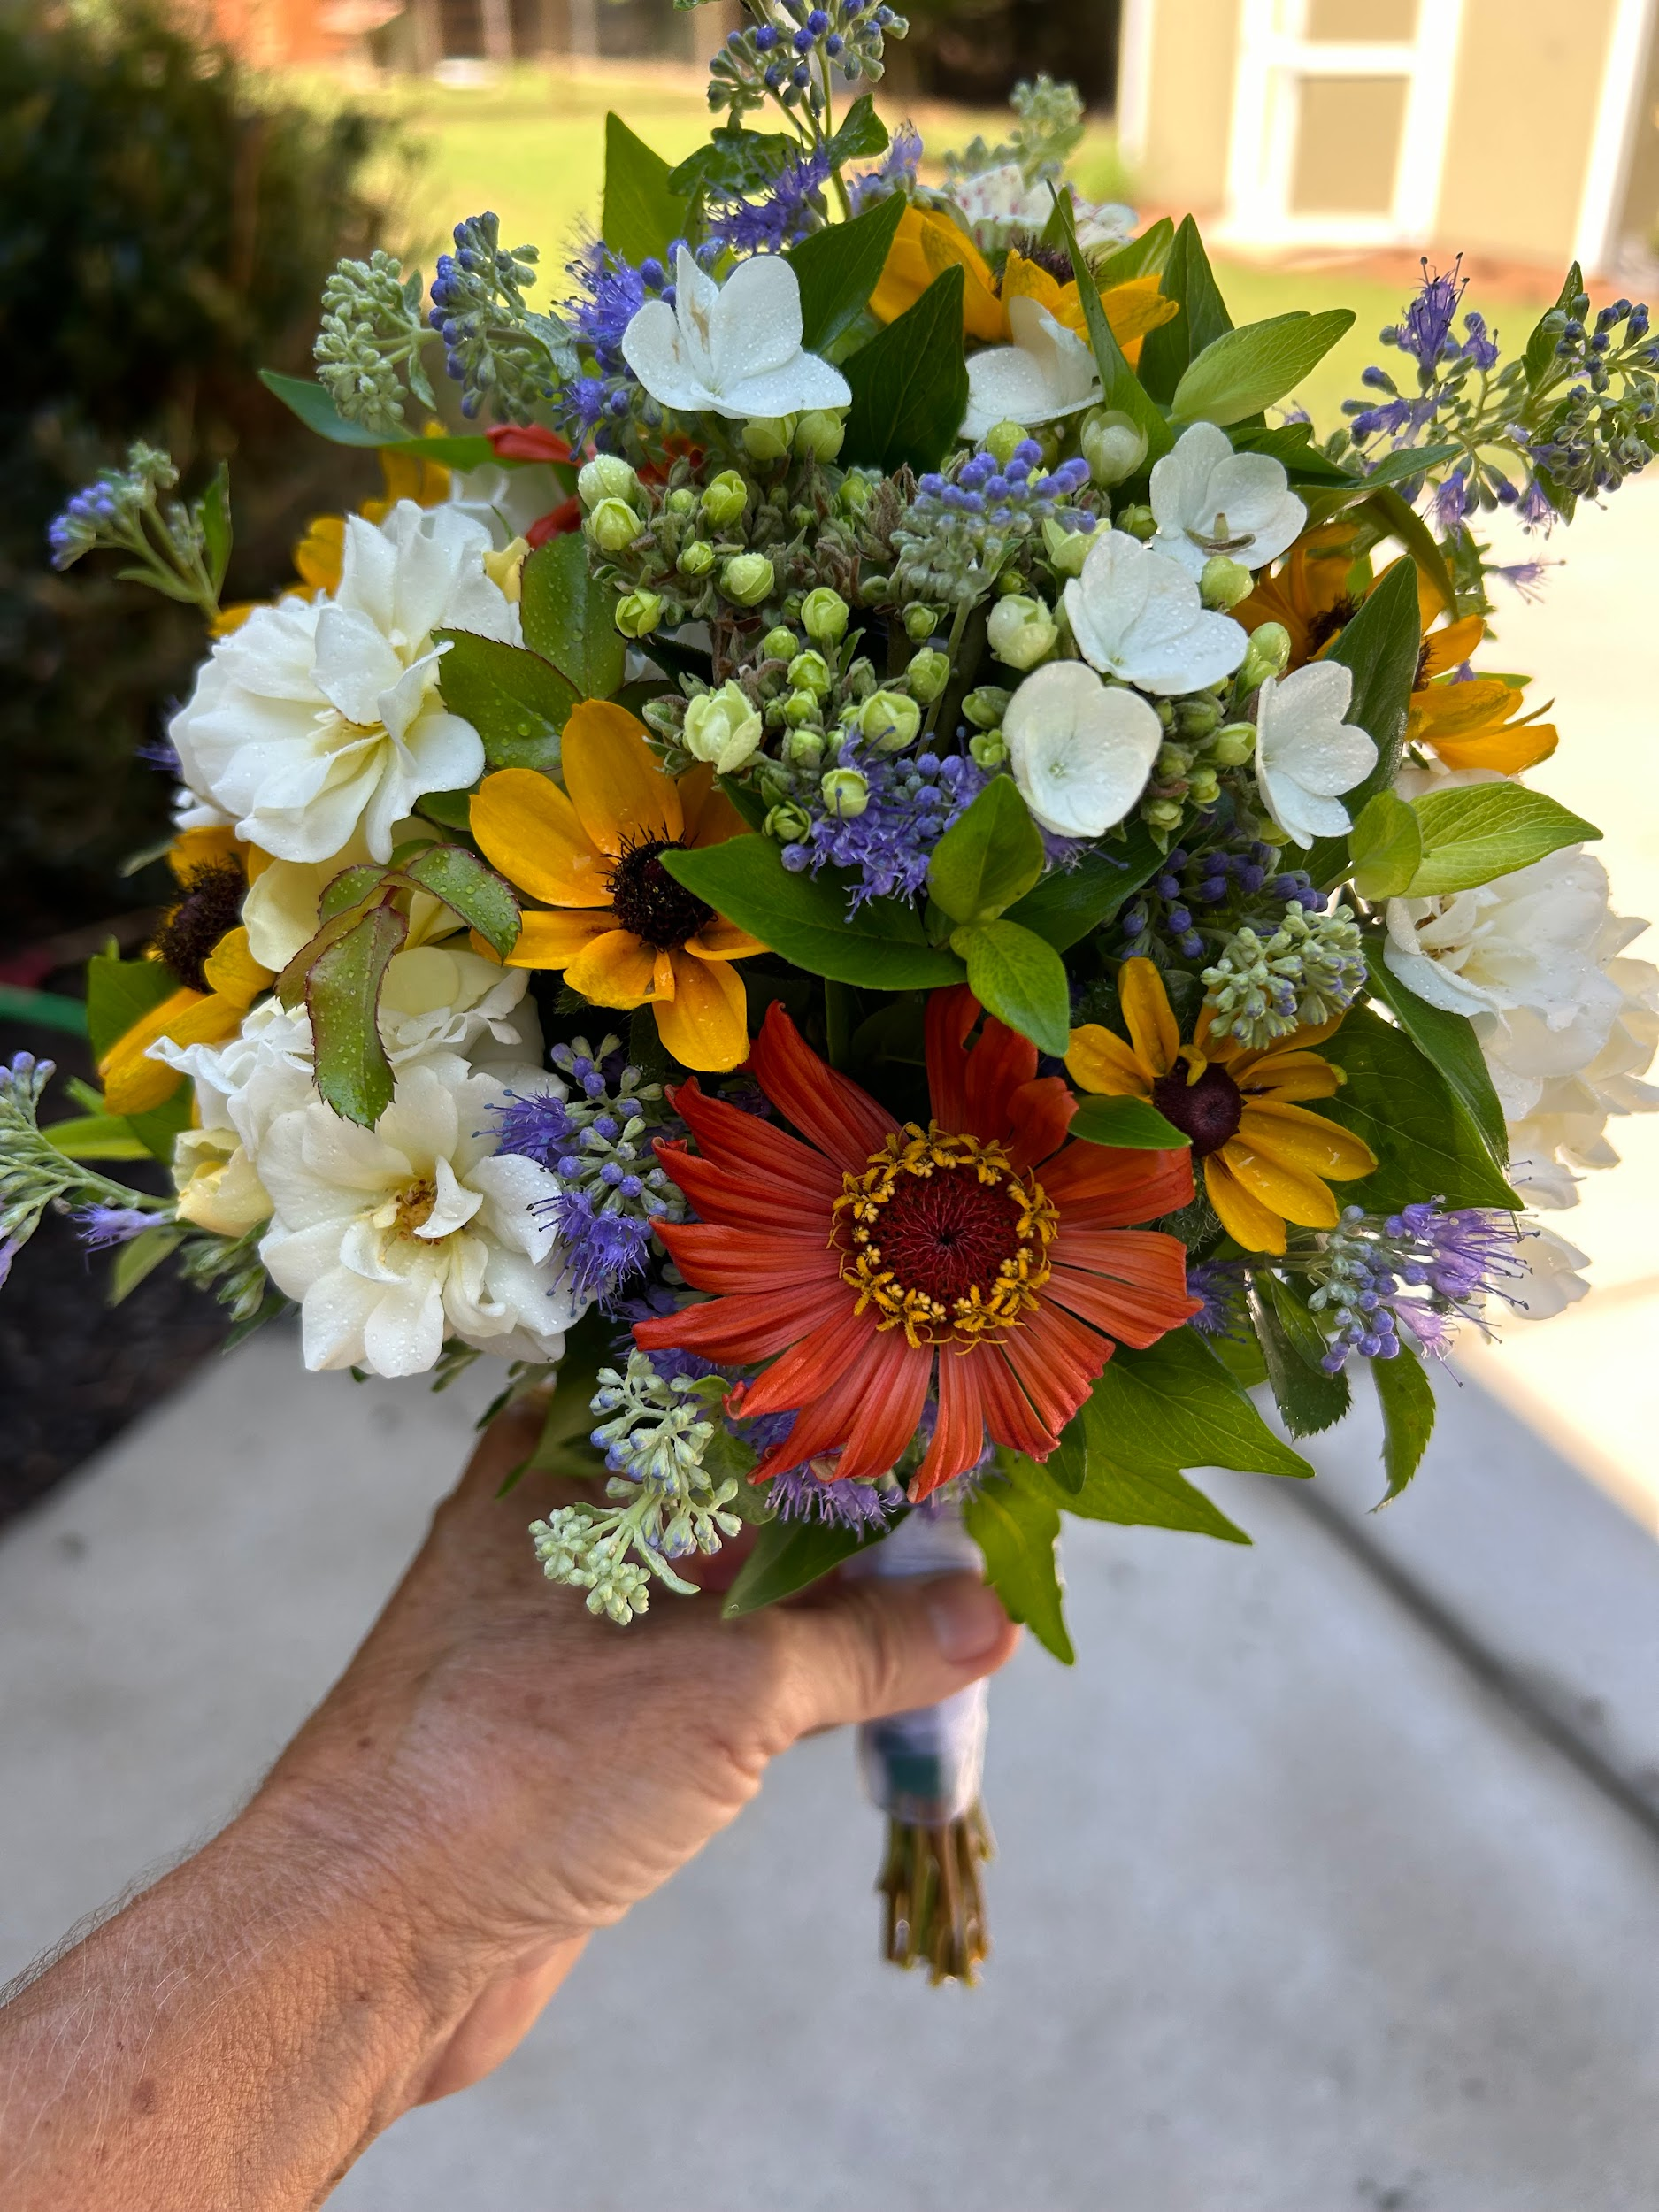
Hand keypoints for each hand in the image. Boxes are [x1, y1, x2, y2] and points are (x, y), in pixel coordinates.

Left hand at [251, 1399, 1019, 2104]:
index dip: (852, 1413)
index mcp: (569, 1454)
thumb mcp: (729, 1689)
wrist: (366, 1941)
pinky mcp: (587, 1712)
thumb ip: (866, 1643)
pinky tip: (878, 1683)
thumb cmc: (520, 1767)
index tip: (963, 1434)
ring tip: (959, 1603)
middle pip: (746, 1489)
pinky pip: (717, 1666)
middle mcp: (566, 1516)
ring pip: (734, 1583)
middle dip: (862, 1516)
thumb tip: (984, 1614)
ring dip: (836, 1604)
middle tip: (990, 1523)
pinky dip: (797, 1673)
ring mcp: (573, 1617)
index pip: (741, 1400)